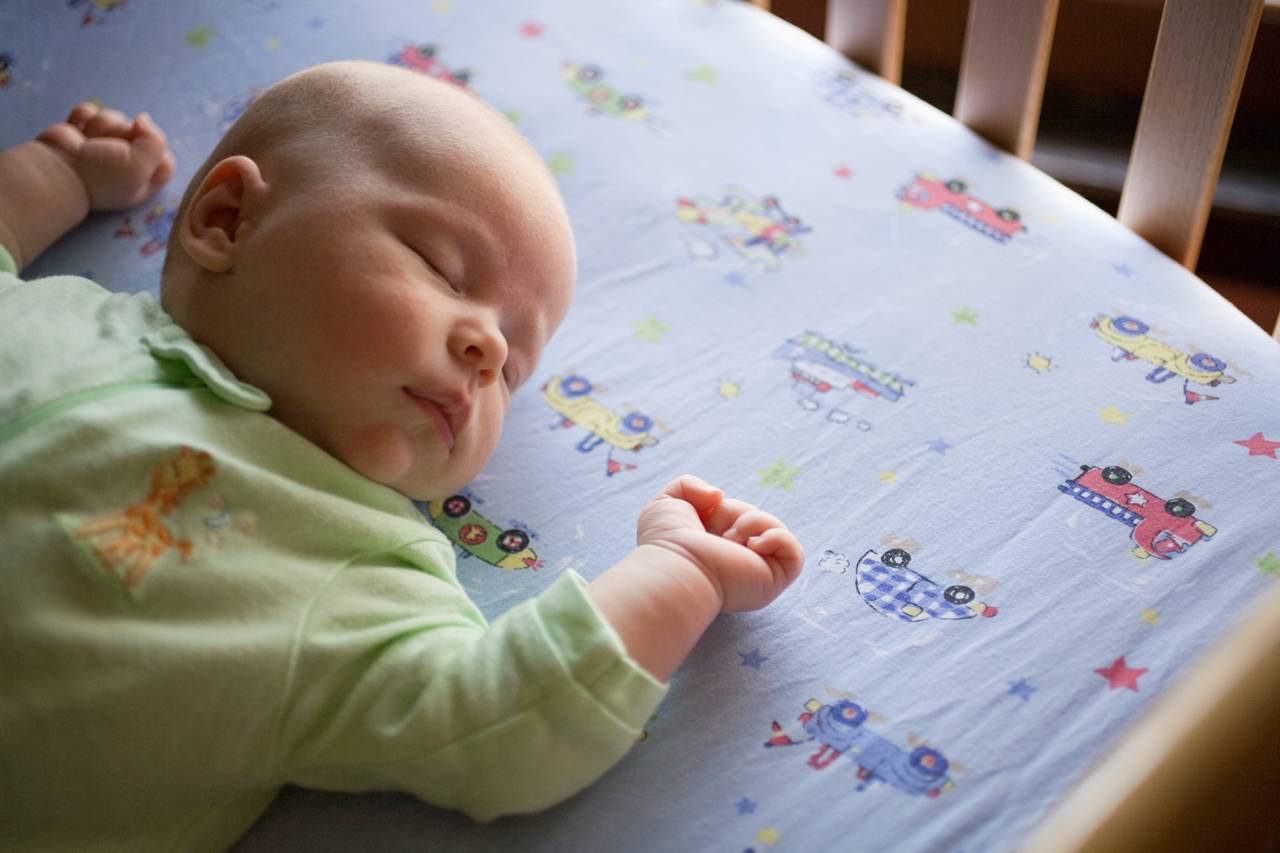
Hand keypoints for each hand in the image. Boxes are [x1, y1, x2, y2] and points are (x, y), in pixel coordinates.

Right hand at [36, 102, 175, 210]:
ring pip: (116, 118)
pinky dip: (85, 115)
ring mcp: (103, 145)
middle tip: (110, 147)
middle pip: (141, 132)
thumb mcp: (139, 165)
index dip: (156, 150)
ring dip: (103, 125)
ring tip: (90, 141)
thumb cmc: (100, 175)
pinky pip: (92, 111)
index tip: (141, 149)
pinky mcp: (83, 131)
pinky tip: (78, 129)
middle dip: (125, 133)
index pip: (165, 159)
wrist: (57, 168)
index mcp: (143, 179)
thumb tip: (144, 118)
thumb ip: (156, 140)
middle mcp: (126, 163)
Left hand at [637, 474, 804, 611]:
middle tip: (712, 533)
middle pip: (756, 516)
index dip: (721, 510)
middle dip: (733, 513)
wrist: (676, 565)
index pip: (735, 515)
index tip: (699, 521)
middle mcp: (738, 561)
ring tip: (728, 541)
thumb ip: (691, 485)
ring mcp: (757, 572)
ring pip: (775, 529)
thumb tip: (720, 495)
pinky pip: (795, 552)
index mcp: (717, 547)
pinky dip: (776, 538)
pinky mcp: (774, 580)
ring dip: (751, 523)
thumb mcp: (669, 500)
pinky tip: (751, 547)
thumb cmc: (665, 540)